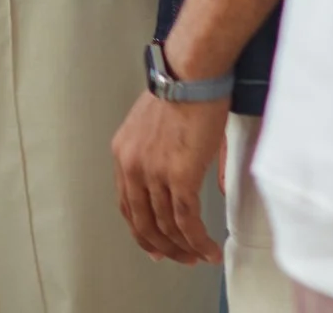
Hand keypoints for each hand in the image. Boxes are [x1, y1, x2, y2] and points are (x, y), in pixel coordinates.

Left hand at [110, 87, 228, 264]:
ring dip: (184, 247)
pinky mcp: (178, 176)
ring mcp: (153, 172)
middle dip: (162, 246)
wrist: (191, 74)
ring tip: (199, 257)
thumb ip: (169, 157)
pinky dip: (197, 240)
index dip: (141, 229)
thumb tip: (197, 183)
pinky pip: (185, 220)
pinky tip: (208, 248)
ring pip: (165, 225)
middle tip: (179, 258)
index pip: (127, 202)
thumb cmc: (183, 89)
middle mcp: (132, 165)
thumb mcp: (161, 126)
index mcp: (124, 152)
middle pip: (142, 221)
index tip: (154, 245)